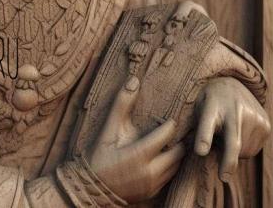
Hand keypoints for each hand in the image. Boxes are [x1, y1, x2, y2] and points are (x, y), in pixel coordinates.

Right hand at [88, 76, 184, 202]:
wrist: (93, 188)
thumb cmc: (100, 157)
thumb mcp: (109, 130)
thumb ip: (122, 105)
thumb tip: (133, 80)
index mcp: (140, 154)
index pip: (167, 136)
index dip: (171, 125)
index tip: (171, 117)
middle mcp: (151, 172)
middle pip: (177, 153)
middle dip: (178, 140)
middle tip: (177, 129)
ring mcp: (153, 184)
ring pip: (176, 166)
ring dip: (176, 154)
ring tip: (173, 141)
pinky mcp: (153, 193)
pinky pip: (169, 177)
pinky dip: (170, 166)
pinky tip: (164, 157)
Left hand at [194, 77, 270, 181]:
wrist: (233, 83)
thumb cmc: (210, 102)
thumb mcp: (198, 108)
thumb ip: (199, 130)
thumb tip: (205, 157)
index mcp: (212, 105)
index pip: (207, 123)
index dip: (204, 138)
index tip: (200, 151)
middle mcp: (234, 109)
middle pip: (232, 142)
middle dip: (228, 161)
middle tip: (223, 177)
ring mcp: (253, 116)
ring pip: (243, 152)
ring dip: (233, 152)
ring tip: (228, 132)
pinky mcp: (266, 124)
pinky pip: (253, 150)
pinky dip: (244, 148)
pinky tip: (239, 132)